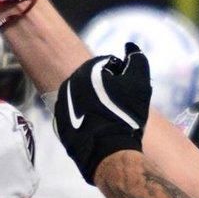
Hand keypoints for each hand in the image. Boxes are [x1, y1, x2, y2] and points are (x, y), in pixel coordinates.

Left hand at [53, 45, 151, 183]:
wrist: (107, 151)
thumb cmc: (125, 115)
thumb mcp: (139, 85)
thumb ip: (136, 60)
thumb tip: (130, 46)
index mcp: (87, 71)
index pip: (107, 64)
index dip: (122, 76)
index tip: (129, 91)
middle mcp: (69, 83)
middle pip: (93, 80)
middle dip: (107, 88)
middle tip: (121, 105)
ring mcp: (62, 103)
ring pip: (83, 96)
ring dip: (96, 102)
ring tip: (110, 117)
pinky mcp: (59, 122)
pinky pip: (75, 113)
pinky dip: (86, 116)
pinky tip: (99, 127)